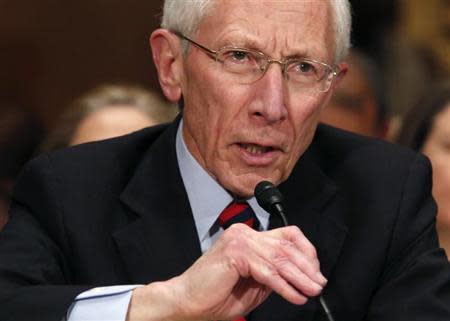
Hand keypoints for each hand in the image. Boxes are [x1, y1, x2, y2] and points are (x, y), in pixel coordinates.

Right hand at [127, 224, 325, 320]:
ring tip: (311, 291)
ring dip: (300, 278)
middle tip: (318, 284)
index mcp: (247, 235)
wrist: (187, 302)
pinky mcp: (236, 252)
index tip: (315, 271)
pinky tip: (295, 296)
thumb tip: (300, 275)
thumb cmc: (215, 295)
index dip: (305, 251)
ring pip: (279, 258)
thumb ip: (273, 273)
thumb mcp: (255, 283)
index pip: (286, 234)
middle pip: (286, 245)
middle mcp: (244, 232)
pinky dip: (285, 286)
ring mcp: (239, 240)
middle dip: (307, 267)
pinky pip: (268, 271)